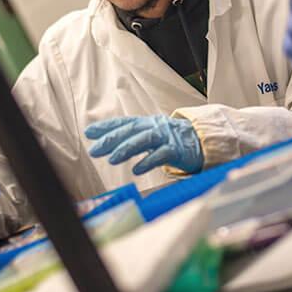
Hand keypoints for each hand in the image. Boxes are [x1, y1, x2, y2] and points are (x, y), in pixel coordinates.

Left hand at [85, 115, 203, 174]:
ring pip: (144, 139)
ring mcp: (167, 137)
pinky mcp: (178, 149)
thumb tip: (108, 144)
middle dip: (111, 139)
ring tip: (112, 159)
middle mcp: (155, 127)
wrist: (202, 140)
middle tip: (94, 149)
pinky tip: (137, 169)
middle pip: (131, 130)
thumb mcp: (152, 135)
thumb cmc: (173, 140)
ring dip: (127, 149)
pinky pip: (162, 154)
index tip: (89, 132)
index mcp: (148, 123)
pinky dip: (148, 161)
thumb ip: (133, 138)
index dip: (107, 126)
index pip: (124, 122)